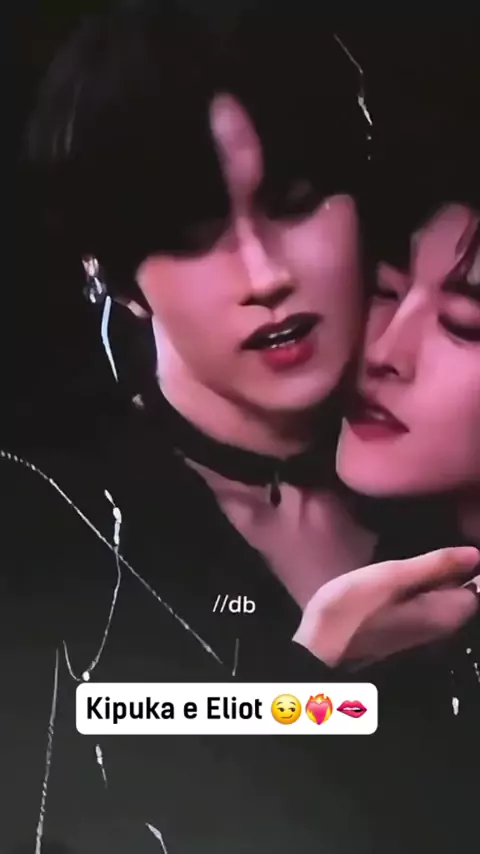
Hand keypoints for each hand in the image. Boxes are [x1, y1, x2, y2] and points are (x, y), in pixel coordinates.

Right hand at [294, 547, 479, 666]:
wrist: (319, 649)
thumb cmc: (353, 610)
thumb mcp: (393, 576)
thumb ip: (436, 564)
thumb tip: (476, 553)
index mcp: (447, 614)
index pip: (478, 585)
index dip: (467, 562)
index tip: (449, 542)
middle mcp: (443, 628)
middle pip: (462, 590)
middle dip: (450, 568)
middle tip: (425, 548)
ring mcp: (424, 631)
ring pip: (442, 596)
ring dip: (432, 576)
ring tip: (411, 556)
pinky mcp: (406, 631)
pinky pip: (425, 604)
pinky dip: (419, 588)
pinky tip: (399, 574)